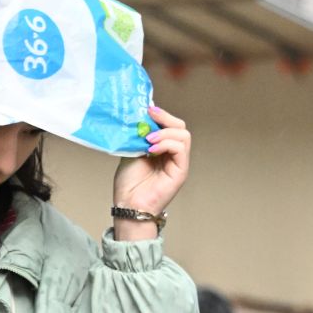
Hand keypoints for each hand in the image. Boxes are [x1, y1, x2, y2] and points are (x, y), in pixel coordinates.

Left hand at [112, 105, 191, 237]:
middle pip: (180, 127)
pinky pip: (181, 149)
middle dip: (165, 118)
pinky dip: (167, 144)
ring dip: (164, 133)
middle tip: (149, 115)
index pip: (169, 125)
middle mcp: (173, 153)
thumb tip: (138, 118)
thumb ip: (136, 137)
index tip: (146, 108)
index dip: (160, 115)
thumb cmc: (129, 183)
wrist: (128, 204)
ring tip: (147, 139)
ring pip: (183, 135)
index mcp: (162, 148)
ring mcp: (178, 162)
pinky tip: (151, 148)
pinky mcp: (181, 171)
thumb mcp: (130, 152)